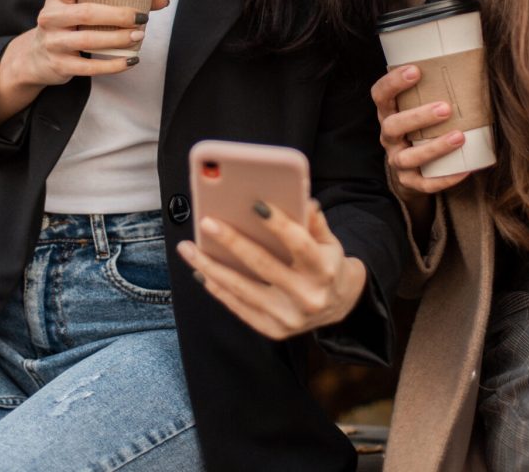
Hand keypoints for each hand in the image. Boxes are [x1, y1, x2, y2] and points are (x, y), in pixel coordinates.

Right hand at [8, 0, 168, 87]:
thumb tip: (161, 0)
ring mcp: (53, 42)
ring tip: (139, 36)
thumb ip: (118, 0)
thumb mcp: (80, 6)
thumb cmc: (67, 25)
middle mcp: (51, 17)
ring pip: (88, 40)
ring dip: (118, 38)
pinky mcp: (60, 65)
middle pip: (85, 12)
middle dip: (117, 15)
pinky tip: (131, 60)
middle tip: (141, 17)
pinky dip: (113, 65)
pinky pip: (89, 67)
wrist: (36, 58)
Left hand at [176, 200, 366, 339]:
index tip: (256, 205)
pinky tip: (200, 271)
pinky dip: (218, 289)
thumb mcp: (329, 240)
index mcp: (323, 269)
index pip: (299, 244)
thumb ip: (314, 221)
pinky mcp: (274, 331)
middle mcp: (307, 297)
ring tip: (188, 248)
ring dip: (210, 267)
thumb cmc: (327, 263)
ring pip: (243, 289)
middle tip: (206, 222)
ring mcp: (289, 318)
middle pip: (263, 265)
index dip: (278, 224)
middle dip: (232, 242)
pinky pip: (239, 308)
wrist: (340, 306)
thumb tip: (302, 197)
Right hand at [372, 64, 471, 201]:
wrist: (414, 169)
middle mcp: (389, 137)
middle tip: (446, 108)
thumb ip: (435, 89)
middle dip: (418, 116)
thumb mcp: (419, 106)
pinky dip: (445, 178)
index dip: (393, 82)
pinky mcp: (410, 182)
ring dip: (434, 147)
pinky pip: (425, 183)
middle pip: (392, 126)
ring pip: (408, 157)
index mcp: (389, 113)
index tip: (416, 70)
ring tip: (459, 137)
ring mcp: (397, 160)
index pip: (380, 95)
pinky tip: (466, 169)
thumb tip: (474, 61)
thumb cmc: (424, 127)